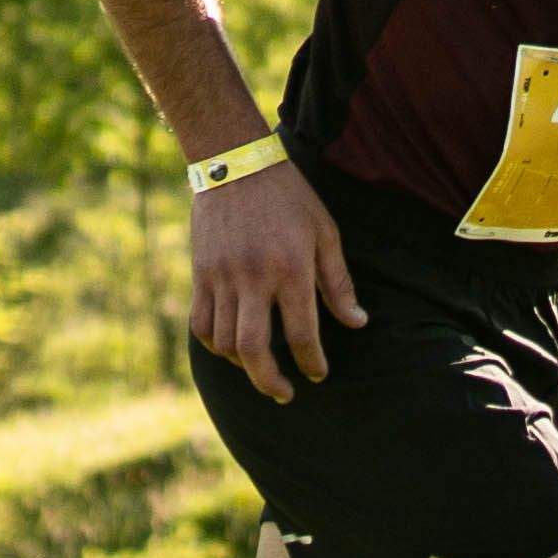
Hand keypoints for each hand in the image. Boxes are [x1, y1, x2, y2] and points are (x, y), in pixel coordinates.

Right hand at [189, 159, 363, 393]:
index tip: (319, 375)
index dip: (312, 362)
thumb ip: (338, 282)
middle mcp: (253, 278)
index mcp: (290, 268)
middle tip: (285, 394)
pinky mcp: (200, 274)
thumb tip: (357, 322)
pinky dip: (215, 345)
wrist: (236, 164)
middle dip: (271, 381)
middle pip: (254, 349)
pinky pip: (202, 324)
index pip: (301, 333)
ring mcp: (222, 277)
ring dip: (244, 366)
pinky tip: (232, 349)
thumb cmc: (290, 198)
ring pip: (225, 342)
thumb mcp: (325, 233)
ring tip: (262, 370)